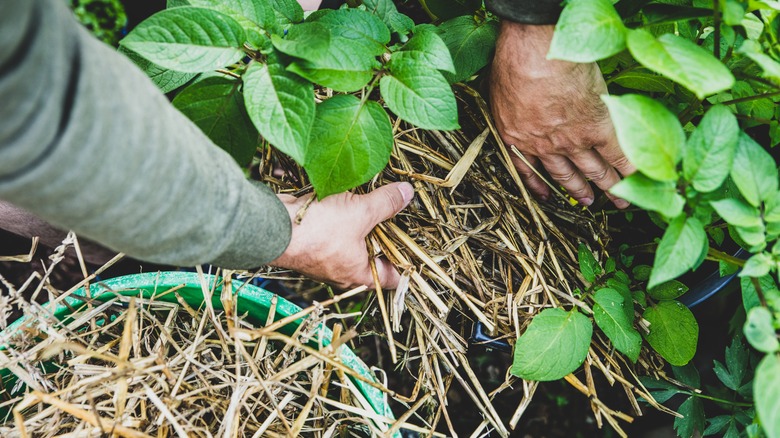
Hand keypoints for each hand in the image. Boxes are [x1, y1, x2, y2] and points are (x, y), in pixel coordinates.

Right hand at [270, 182, 413, 288]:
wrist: (271, 226)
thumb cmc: (317, 230)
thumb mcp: (360, 212)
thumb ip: (386, 204)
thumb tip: (407, 194)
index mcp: (359, 275)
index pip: (393, 277)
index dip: (407, 262)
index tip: (416, 243)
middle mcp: (342, 271)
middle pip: (374, 255)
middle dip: (385, 233)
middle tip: (398, 212)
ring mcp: (324, 257)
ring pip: (352, 240)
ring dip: (361, 221)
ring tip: (374, 200)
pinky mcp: (311, 241)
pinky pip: (334, 230)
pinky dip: (341, 216)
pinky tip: (347, 197)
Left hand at [490, 21, 633, 207]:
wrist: (537, 55)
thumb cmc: (512, 65)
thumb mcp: (497, 93)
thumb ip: (510, 109)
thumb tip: (515, 106)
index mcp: (518, 138)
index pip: (530, 169)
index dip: (540, 185)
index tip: (549, 195)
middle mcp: (547, 146)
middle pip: (566, 174)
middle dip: (579, 190)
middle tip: (591, 203)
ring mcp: (574, 140)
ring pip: (594, 170)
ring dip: (608, 186)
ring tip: (619, 199)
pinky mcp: (599, 127)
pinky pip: (618, 154)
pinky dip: (630, 169)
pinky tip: (639, 179)